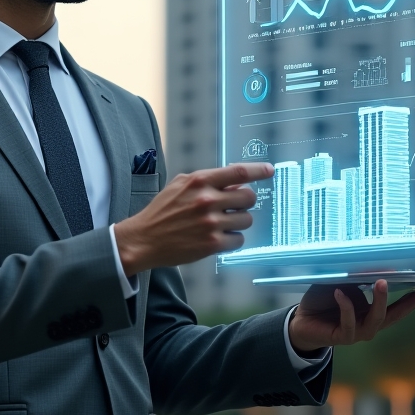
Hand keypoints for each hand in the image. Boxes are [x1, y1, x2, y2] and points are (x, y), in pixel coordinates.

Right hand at [113, 163, 273, 275]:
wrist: (144, 239)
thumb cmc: (163, 211)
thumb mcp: (180, 185)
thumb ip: (207, 180)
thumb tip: (237, 183)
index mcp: (199, 181)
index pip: (238, 172)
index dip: (258, 170)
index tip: (270, 170)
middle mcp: (207, 200)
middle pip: (249, 198)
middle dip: (244, 202)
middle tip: (234, 207)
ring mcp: (211, 223)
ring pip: (246, 220)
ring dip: (238, 222)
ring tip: (220, 223)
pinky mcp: (212, 244)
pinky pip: (238, 239)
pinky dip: (232, 239)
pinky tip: (217, 237)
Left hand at [288, 280, 414, 352]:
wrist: (301, 319)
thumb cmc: (324, 298)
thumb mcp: (342, 282)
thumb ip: (359, 276)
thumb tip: (381, 264)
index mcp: (373, 310)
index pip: (400, 306)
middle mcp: (370, 323)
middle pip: (395, 316)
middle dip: (411, 303)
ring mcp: (357, 332)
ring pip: (375, 321)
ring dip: (379, 302)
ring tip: (380, 282)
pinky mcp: (342, 337)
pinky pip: (349, 323)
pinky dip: (346, 307)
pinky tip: (339, 293)